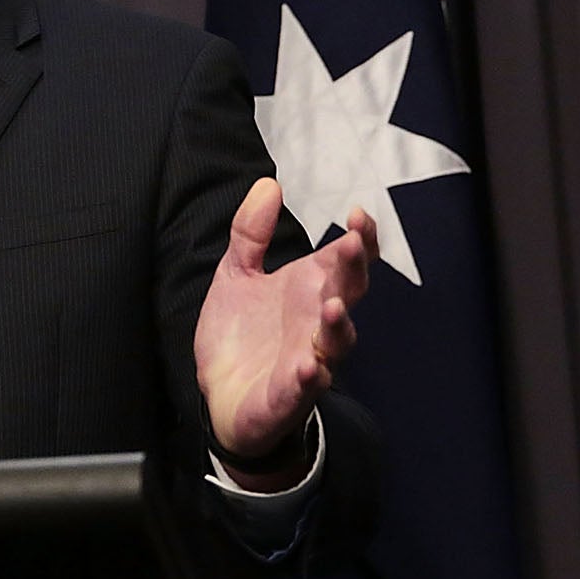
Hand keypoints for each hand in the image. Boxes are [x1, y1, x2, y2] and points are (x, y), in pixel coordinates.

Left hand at [194, 178, 377, 483]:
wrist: (220, 395)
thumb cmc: (240, 334)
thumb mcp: (237, 274)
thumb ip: (251, 233)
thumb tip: (269, 183)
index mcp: (310, 289)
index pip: (347, 260)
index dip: (360, 239)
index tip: (357, 213)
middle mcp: (317, 321)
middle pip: (349, 293)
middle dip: (354, 270)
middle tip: (352, 245)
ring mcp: (309, 357)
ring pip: (336, 342)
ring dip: (337, 324)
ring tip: (332, 305)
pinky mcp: (290, 393)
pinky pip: (307, 386)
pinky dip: (311, 377)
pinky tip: (308, 365)